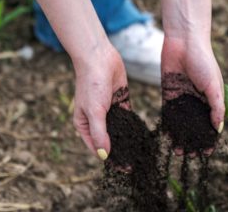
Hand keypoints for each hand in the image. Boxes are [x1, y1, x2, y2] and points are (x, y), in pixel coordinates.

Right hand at [72, 45, 129, 159]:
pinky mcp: (121, 101)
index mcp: (85, 125)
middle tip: (136, 164)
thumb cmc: (91, 84)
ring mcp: (109, 111)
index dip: (109, 158)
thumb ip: (100, 133)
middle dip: (121, 151)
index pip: (97, 147)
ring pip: (120, 129)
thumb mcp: (95, 111)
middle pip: (109, 140)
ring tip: (140, 153)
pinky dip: (133, 126)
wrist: (99, 58)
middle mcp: (97, 120)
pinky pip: (128, 117)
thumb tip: (104, 155)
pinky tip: (142, 136)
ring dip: (128, 139)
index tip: (123, 169)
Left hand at [161, 36, 224, 155]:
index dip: (210, 138)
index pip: (212, 123)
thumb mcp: (214, 85)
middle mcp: (198, 100)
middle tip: (189, 155)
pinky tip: (167, 137)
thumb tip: (218, 129)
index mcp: (212, 98)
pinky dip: (169, 125)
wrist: (184, 41)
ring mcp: (183, 97)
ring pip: (182, 122)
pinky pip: (169, 112)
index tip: (206, 152)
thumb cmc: (204, 61)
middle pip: (196, 125)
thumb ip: (216, 107)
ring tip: (177, 151)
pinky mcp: (169, 93)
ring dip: (181, 136)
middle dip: (193, 140)